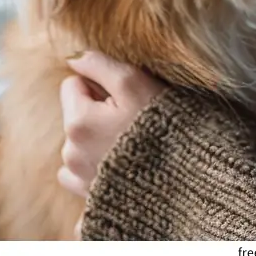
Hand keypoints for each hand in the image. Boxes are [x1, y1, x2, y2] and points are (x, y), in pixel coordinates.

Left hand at [58, 51, 166, 201]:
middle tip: (131, 118)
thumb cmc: (160, 122)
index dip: (98, 84)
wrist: (185, 174)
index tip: (122, 95)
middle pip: (76, 114)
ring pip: (80, 142)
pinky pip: (82, 173)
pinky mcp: (90, 197)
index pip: (72, 85)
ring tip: (130, 142)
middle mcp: (71, 154)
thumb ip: (98, 64)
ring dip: (98, 138)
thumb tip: (72, 57)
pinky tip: (122, 166)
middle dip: (97, 112)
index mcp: (77, 122)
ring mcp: (80, 179)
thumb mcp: (132, 82)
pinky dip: (97, 166)